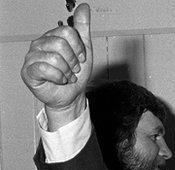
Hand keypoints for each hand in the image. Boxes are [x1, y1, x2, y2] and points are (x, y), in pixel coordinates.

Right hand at [21, 3, 91, 128]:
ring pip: (55, 57)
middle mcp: (39, 44)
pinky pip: (46, 69)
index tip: (80, 57)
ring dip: (67, 70)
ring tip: (67, 75)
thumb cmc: (75, 73)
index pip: (68, 32)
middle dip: (73, 60)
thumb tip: (84, 7)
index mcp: (52, 37)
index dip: (78, 47)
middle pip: (61, 43)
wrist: (71, 94)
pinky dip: (59, 77)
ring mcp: (32, 57)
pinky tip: (59, 80)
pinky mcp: (28, 71)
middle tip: (73, 68)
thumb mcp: (84, 48)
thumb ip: (82, 27)